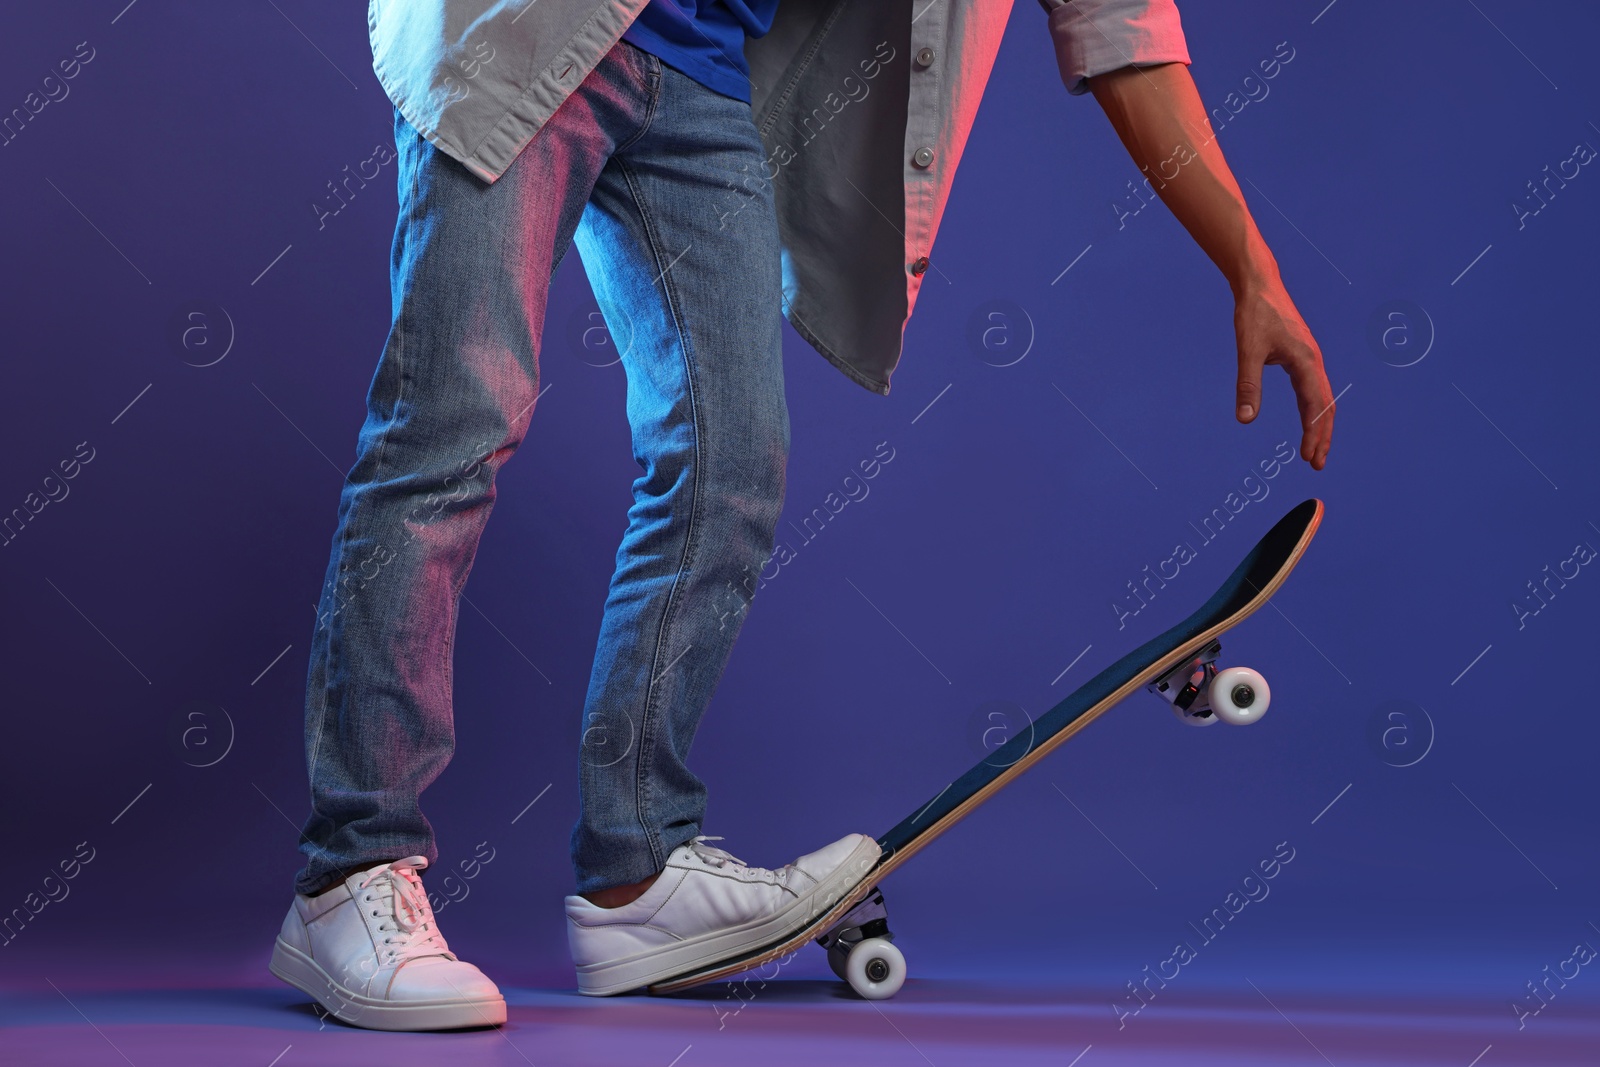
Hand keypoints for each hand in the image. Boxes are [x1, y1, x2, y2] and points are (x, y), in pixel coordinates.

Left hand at [1233, 281, 1333, 469]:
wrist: (1260, 285)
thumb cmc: (1255, 314)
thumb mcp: (1248, 351)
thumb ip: (1248, 386)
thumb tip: (1244, 420)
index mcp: (1307, 362)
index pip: (1315, 407)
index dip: (1313, 434)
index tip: (1309, 458)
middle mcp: (1314, 362)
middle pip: (1326, 407)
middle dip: (1322, 437)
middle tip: (1317, 464)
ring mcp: (1310, 359)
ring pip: (1322, 399)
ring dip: (1320, 425)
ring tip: (1314, 450)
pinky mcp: (1302, 356)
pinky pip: (1313, 389)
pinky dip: (1313, 409)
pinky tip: (1306, 420)